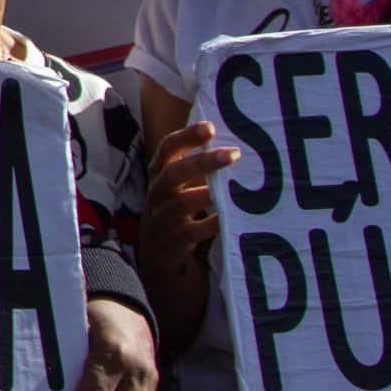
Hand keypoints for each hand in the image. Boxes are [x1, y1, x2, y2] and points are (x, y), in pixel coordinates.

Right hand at [140, 121, 235, 324]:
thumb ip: (195, 171)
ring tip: (230, 187)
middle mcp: (157, 196)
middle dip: (200, 161)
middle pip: (172, 173)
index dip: (185, 137)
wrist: (159, 263)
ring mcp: (162, 220)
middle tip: (232, 153)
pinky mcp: (172, 243)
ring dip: (206, 192)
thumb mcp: (179, 191)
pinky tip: (229, 219)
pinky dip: (210, 224)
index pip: (166, 150)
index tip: (209, 126)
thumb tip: (232, 147)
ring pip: (179, 202)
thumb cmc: (177, 218)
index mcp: (160, 178)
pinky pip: (192, 232)